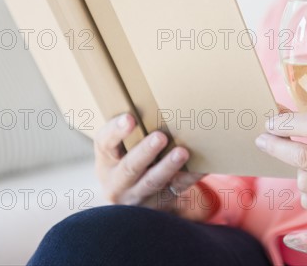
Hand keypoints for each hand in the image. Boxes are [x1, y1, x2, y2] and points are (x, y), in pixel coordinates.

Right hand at [94, 114, 208, 220]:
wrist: (129, 200)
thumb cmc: (126, 161)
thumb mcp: (118, 151)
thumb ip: (129, 132)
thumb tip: (153, 103)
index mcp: (106, 161)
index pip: (104, 144)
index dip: (116, 131)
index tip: (129, 118)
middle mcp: (117, 182)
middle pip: (130, 167)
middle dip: (145, 151)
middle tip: (160, 137)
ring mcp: (138, 196)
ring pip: (153, 181)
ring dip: (168, 166)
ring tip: (182, 152)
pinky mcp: (159, 203)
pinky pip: (176, 189)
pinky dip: (190, 176)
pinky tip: (202, 166)